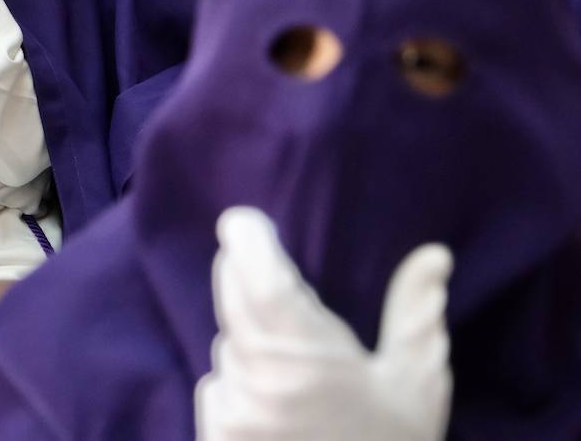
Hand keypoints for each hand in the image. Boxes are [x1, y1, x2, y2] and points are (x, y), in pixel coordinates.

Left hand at [195, 208, 452, 440]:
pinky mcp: (212, 435)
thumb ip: (416, 314)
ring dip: (248, 342)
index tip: (249, 224)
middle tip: (280, 285)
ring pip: (224, 344)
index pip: (252, 271)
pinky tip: (276, 413)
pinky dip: (237, 387)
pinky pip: (215, 388)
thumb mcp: (415, 386)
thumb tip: (432, 255)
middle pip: (230, 295)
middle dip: (248, 279)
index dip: (244, 237)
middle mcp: (256, 376)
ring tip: (295, 374)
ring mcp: (229, 410)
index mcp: (305, 354)